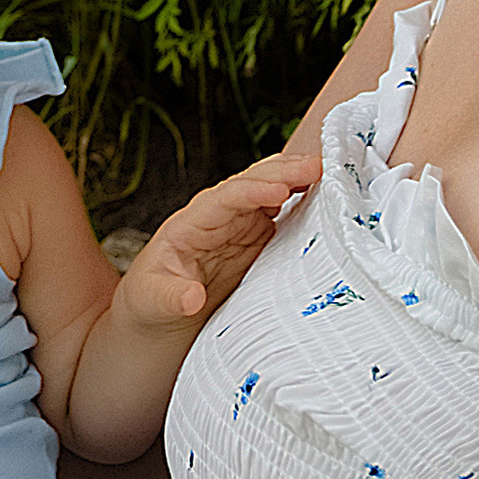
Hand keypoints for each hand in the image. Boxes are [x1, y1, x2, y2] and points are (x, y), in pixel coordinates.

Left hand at [113, 148, 317, 333]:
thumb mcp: (153, 301)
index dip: (252, 191)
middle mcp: (218, 216)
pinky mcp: (257, 238)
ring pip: (271, 190)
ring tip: (328, 171)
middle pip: (252, 183)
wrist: (160, 311)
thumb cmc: (151, 300)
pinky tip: (326, 196)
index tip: (279, 191)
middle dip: (284, 172)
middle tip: (317, 167)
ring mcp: (240, 225)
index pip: (224, 199)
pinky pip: (283, 213)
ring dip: (298, 179)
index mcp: (191, 224)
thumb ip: (171, 297)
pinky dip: (304, 201)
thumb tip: (190, 297)